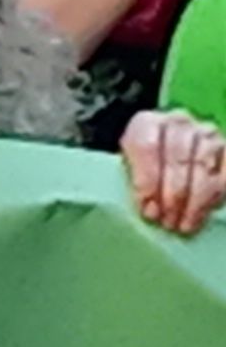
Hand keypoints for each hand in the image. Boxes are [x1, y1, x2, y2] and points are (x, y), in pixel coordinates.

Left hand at [123, 107, 225, 234]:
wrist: (166, 150)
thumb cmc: (146, 165)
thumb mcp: (130, 167)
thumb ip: (135, 180)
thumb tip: (150, 209)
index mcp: (147, 122)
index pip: (147, 147)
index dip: (148, 181)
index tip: (148, 209)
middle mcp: (179, 122)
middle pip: (178, 159)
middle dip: (173, 196)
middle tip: (168, 222)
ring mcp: (206, 134)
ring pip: (203, 167)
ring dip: (194, 201)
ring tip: (185, 225)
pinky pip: (224, 175)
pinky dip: (214, 197)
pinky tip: (203, 213)